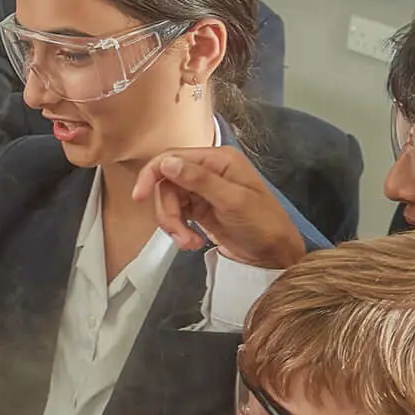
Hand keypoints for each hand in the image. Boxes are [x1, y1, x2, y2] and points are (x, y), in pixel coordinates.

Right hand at [131, 147, 308, 268]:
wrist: (276, 255)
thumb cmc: (263, 224)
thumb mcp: (234, 201)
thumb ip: (199, 181)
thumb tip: (166, 162)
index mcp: (218, 160)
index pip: (173, 158)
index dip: (152, 175)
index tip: (138, 197)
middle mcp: (208, 171)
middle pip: (166, 183)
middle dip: (168, 210)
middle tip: (179, 234)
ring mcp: (203, 192)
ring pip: (169, 201)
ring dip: (173, 224)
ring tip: (189, 243)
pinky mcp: (200, 212)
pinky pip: (178, 215)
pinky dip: (179, 230)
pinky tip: (192, 243)